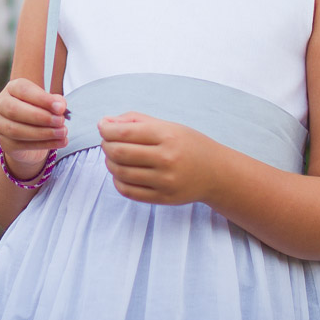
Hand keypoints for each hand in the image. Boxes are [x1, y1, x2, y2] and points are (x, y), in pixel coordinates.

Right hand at [0, 77, 66, 178]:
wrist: (31, 134)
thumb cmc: (40, 111)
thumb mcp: (48, 102)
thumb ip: (55, 101)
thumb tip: (60, 106)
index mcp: (12, 88)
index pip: (23, 90)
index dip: (42, 99)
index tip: (60, 107)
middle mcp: (1, 104)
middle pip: (14, 110)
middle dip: (40, 117)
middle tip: (61, 121)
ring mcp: (0, 125)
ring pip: (16, 130)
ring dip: (43, 132)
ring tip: (62, 132)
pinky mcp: (6, 143)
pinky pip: (23, 145)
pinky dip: (44, 144)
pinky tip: (60, 142)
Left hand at [98, 112, 217, 205]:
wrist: (216, 173)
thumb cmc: (188, 144)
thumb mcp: (167, 125)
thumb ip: (135, 121)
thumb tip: (104, 123)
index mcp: (167, 136)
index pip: (124, 132)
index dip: (106, 129)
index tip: (103, 126)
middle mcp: (166, 159)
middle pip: (119, 153)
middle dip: (106, 145)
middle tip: (107, 141)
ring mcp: (165, 181)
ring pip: (121, 173)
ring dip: (109, 163)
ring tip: (114, 156)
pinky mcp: (163, 198)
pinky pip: (128, 191)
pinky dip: (118, 181)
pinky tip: (121, 173)